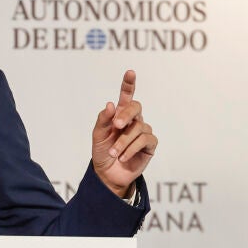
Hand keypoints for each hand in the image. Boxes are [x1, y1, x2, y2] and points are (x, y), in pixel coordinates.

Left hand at [90, 69, 156, 197]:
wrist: (108, 174)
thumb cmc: (102, 153)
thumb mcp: (98, 136)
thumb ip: (103, 120)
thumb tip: (111, 104)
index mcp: (120, 115)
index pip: (126, 96)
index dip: (129, 84)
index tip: (130, 72)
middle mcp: (133, 121)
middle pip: (136, 107)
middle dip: (126, 115)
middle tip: (116, 126)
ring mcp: (143, 132)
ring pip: (138, 127)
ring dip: (123, 141)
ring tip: (113, 153)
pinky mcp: (149, 145)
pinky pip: (144, 140)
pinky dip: (131, 149)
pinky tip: (123, 157)